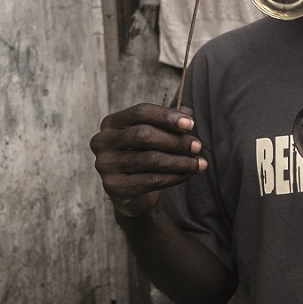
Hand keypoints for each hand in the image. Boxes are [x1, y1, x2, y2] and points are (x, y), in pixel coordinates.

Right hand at [90, 103, 206, 217]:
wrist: (133, 191)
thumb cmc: (146, 153)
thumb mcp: (158, 134)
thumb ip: (171, 121)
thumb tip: (187, 113)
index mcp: (111, 123)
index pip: (140, 112)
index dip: (167, 116)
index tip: (191, 124)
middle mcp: (102, 142)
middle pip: (144, 135)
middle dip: (176, 140)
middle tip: (198, 146)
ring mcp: (105, 165)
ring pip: (150, 160)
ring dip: (181, 162)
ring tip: (200, 164)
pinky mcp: (114, 187)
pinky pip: (151, 180)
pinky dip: (175, 177)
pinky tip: (189, 175)